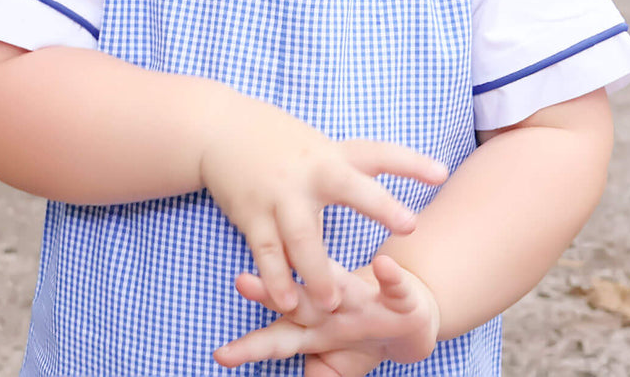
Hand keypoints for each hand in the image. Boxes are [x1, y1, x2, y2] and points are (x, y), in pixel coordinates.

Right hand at [198, 99, 445, 313]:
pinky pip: (267, 253)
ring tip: (335, 302)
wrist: (219, 128)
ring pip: (303, 237)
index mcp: (331, 155)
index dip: (410, 164)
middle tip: (408, 224)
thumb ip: (348, 166)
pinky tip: (287, 302)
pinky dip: (276, 280)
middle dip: (379, 204)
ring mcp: (280, 194)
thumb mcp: (317, 145)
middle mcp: (310, 172)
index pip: (378, 154)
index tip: (441, 173)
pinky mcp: (253, 215)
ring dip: (319, 272)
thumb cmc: (279, 141)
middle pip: (349, 188)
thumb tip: (388, 173)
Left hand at [212, 255, 439, 374]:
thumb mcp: (334, 368)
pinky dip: (390, 275)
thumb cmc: (360, 339)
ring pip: (341, 282)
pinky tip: (384, 264)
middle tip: (241, 281)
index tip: (220, 355)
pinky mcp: (398, 294)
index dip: (250, 347)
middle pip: (297, 300)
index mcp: (313, 327)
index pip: (276, 337)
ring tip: (310, 264)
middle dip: (271, 293)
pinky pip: (393, 283)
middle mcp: (332, 306)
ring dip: (326, 273)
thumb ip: (314, 376)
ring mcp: (362, 298)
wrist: (410, 320)